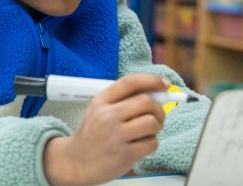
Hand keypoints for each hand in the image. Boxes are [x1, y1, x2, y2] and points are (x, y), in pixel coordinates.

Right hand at [43, 74, 167, 185]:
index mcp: (100, 101)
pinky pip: (152, 143)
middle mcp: (106, 116)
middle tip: (157, 116)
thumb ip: (122, 100)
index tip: (164, 83)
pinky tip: (141, 145)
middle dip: (158, 109)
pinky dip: (152, 143)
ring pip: (152, 122)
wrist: (77, 162)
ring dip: (156, 127)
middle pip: (146, 102)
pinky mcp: (124, 155)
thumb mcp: (99, 111)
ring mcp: (115, 136)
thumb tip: (157, 92)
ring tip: (147, 132)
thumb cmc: (94, 134)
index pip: (129, 82)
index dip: (151, 80)